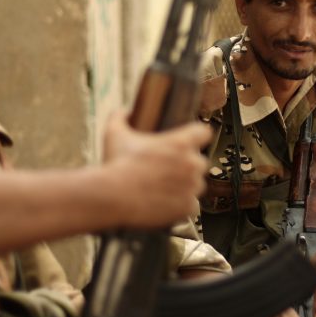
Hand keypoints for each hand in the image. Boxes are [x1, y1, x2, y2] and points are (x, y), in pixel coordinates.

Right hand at [102, 111, 210, 227]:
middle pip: (200, 162)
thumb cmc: (115, 163)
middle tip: (168, 170)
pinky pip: (192, 205)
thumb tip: (125, 110)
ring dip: (185, 186)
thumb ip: (121, 116)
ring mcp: (192, 186)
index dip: (196, 137)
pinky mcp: (187, 206)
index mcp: (181, 143)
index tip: (188, 142)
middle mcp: (192, 163)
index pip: (204, 133)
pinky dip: (182, 206)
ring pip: (197, 185)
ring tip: (164, 189)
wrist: (111, 196)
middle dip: (187, 166)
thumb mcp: (115, 133)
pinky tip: (167, 204)